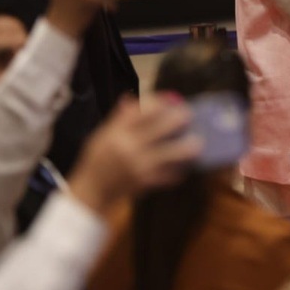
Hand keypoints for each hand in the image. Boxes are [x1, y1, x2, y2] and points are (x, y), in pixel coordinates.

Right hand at [67, 94, 200, 215]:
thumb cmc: (97, 160)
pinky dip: (178, 170)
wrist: (92, 190)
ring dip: (186, 148)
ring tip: (197, 143)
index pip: (142, 112)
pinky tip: (185, 166)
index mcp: (116, 133)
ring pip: (171, 153)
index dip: (160, 104)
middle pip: (160, 128)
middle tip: (189, 115)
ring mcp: (139, 165)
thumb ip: (119, 119)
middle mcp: (128, 147)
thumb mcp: (102, 136)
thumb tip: (132, 98)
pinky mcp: (146, 182)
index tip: (172, 100)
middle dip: (178, 120)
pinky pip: (168, 174)